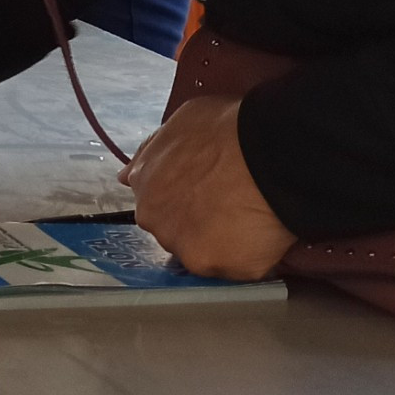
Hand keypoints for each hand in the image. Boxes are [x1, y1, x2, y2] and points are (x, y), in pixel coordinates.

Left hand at [122, 96, 296, 279]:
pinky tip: (265, 233)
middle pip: (176, 232)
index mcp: (144, 188)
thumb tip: (125, 177)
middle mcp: (157, 224)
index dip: (182, 199)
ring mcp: (191, 251)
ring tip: (251, 220)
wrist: (269, 154)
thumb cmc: (225, 130)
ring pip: (206, 253)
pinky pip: (240, 266)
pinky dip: (253, 255)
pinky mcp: (227, 269)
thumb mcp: (177, 125)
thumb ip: (150, 155)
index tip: (205, 193)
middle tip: (231, 205)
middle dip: (198, 223)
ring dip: (223, 242)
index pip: (156, 204)